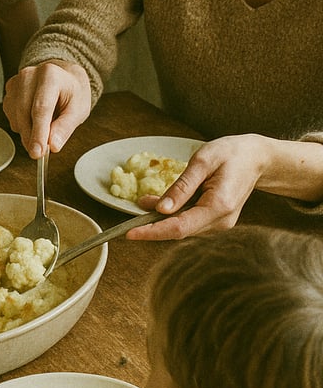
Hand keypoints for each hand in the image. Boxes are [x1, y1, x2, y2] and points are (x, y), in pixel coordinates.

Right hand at [3, 61, 91, 156]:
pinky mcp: (9, 89)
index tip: (37, 152)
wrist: (64, 77)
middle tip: (40, 152)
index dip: (38, 133)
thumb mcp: (78, 110)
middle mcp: (30, 75)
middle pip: (24, 112)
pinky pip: (10, 114)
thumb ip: (65, 128)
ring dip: (26, 132)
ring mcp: (17, 81)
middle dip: (30, 137)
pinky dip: (21, 124)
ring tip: (42, 131)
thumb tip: (52, 145)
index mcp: (50, 75)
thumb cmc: (72, 92)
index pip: (41, 108)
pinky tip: (33, 121)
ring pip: (15, 116)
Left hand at [129, 134, 270, 240]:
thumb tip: (161, 209)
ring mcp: (221, 224)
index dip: (152, 232)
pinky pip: (190, 223)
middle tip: (131, 212)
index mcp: (219, 205)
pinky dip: (173, 215)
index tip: (130, 234)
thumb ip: (182, 186)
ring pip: (183, 228)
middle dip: (152, 224)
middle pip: (180, 231)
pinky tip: (162, 203)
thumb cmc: (231, 154)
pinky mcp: (217, 221)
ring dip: (161, 218)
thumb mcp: (203, 161)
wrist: (256, 158)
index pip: (180, 227)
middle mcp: (221, 221)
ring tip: (145, 201)